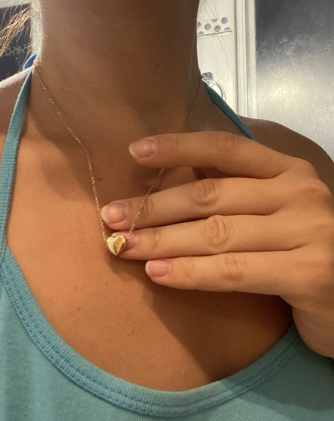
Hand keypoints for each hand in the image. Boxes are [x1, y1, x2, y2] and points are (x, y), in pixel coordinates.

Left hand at [101, 131, 333, 356]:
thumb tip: (172, 175)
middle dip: (154, 206)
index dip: (178, 146)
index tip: (134, 151)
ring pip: (216, 233)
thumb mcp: (275, 209)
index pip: (225, 148)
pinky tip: (157, 274)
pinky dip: (191, 272)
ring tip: (123, 246)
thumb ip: (236, 191)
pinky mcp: (309, 273)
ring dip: (162, 240)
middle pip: (211, 194)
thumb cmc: (302, 249)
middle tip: (110, 216)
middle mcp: (300, 193)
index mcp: (288, 170)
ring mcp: (309, 231)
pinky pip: (234, 271)